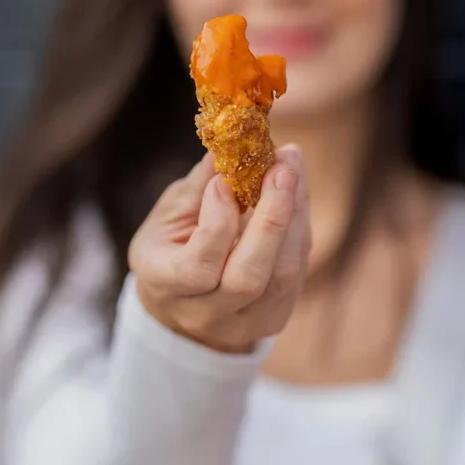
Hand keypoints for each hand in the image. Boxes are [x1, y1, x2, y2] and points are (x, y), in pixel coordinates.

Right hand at [129, 145, 309, 353]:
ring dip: (294, 216)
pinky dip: (299, 229)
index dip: (218, 222)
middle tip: (283, 166)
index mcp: (166, 287)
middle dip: (272, 217)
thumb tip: (233, 140)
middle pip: (249, 277)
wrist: (181, 310)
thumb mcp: (169, 217)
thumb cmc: (169, 250)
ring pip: (282, 276)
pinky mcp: (274, 318)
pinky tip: (295, 196)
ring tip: (292, 170)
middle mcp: (205, 314)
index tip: (225, 180)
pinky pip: (296, 272)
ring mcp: (244, 324)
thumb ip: (200, 186)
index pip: (198, 267)